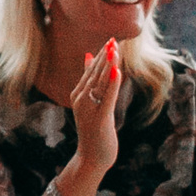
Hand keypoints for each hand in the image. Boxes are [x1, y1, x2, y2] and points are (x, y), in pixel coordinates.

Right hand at [67, 43, 119, 175]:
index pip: (91, 70)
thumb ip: (89, 80)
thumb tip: (88, 56)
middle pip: (95, 73)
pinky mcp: (100, 117)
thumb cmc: (93, 129)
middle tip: (113, 39)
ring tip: (114, 49)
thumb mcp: (90, 102)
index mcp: (78, 94)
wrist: (91, 157)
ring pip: (100, 82)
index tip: (110, 40)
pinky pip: (108, 97)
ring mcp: (89, 108)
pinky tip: (117, 71)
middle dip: (105, 56)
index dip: (101, 55)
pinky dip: (113, 83)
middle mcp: (81, 99)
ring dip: (108, 65)